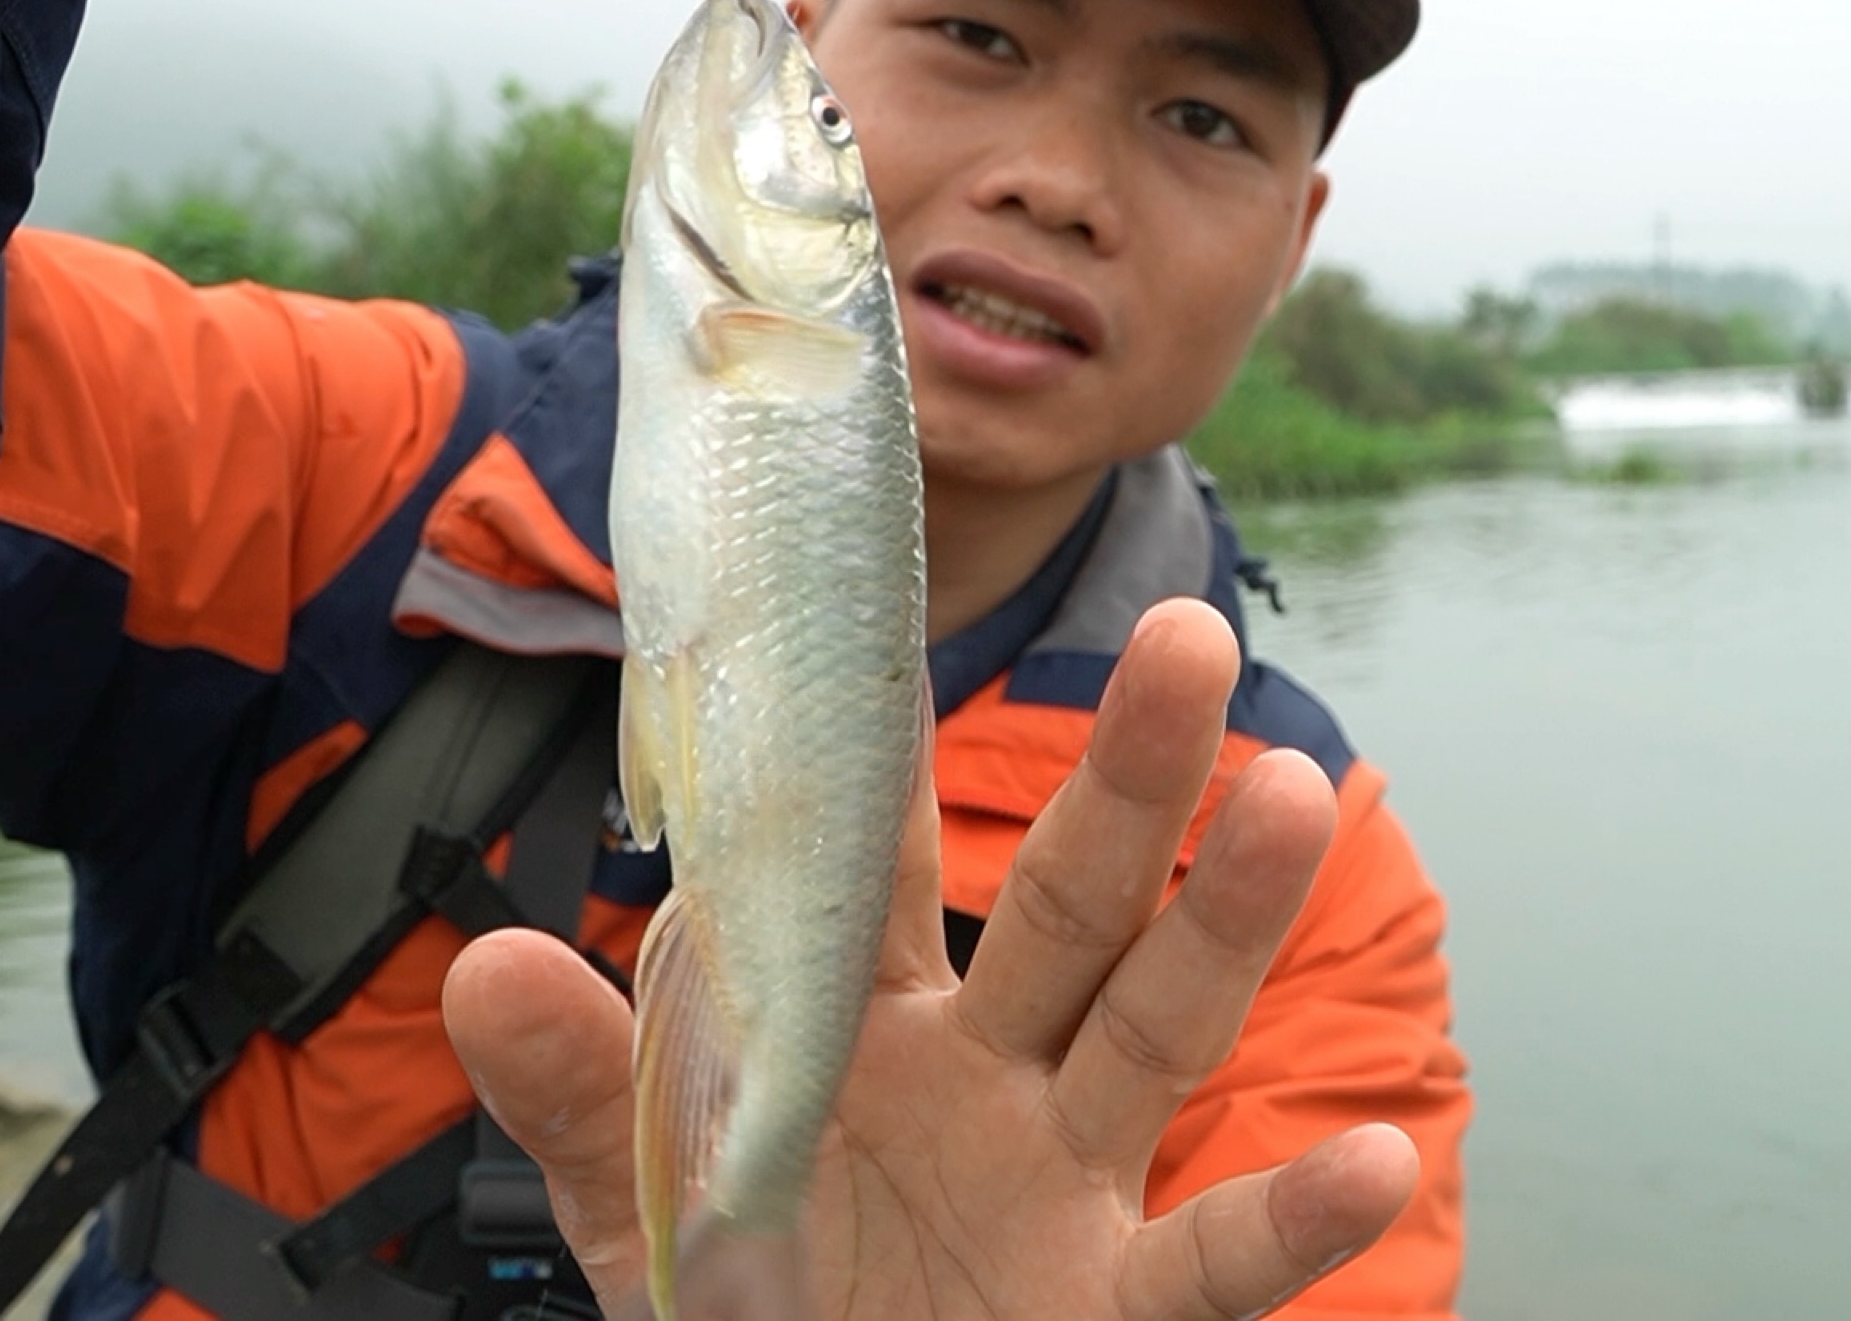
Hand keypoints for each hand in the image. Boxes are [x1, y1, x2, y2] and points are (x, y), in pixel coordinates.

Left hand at [441, 598, 1420, 1319]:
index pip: (877, 860)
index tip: (896, 601)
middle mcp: (985, 1077)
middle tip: (1188, 631)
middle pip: (1069, 903)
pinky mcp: (1115, 1309)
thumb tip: (480, 960)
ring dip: (1228, 916)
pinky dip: (1296, 1221)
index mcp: (863, 1031)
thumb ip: (581, 1098)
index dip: (887, 743)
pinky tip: (1371, 1162)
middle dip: (1127, 777)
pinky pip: (1218, 1263)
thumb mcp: (647, 1215)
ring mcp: (1064, 1183)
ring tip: (1291, 791)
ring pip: (1158, 1027)